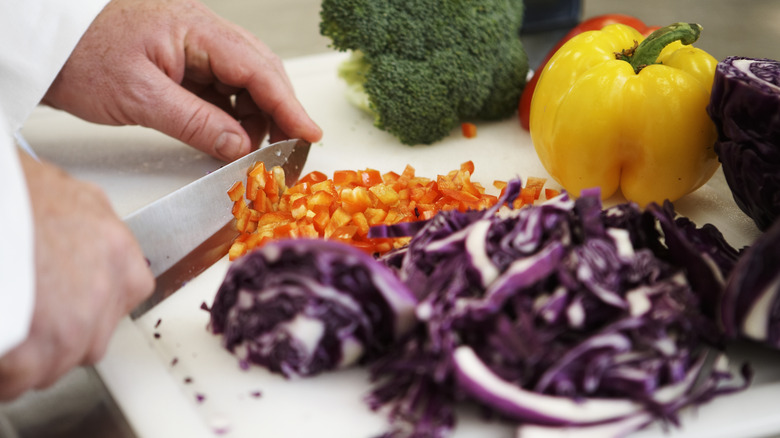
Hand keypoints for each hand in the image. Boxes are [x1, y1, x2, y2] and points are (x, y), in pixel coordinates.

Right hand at [0, 153, 153, 400]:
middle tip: (28, 319)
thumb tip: (83, 235)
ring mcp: (72, 323)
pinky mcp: (33, 350)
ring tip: (8, 332)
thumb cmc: (13, 195)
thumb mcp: (68, 195)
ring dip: (30, 357)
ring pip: (59, 362)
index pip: (126, 293)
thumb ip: (88, 224)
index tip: (68, 304)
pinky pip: (21, 379)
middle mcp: (103, 288)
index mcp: (115, 248)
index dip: (91, 303)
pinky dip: (5, 374)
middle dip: (60, 334)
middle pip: (92, 335)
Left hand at [42, 0, 321, 161]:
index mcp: (196, 30)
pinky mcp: (183, 62)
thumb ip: (196, 122)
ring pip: (244, 82)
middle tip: (290, 149)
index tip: (310, 133)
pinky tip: (231, 137)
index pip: (258, 69)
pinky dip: (233, 115)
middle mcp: (202, 33)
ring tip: (255, 150)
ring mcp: (194, 47)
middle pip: (260, 71)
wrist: (43, 42)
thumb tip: (241, 146)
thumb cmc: (80, 55)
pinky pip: (221, 89)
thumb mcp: (139, 96)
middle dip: (279, 110)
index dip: (289, 104)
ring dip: (256, 116)